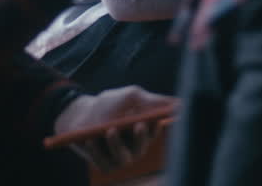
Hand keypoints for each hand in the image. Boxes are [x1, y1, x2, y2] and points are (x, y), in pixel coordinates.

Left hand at [50, 86, 178, 172]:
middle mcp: (136, 147)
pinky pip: (104, 163)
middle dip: (140, 138)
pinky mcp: (104, 164)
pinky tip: (90, 140)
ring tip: (110, 131)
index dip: (155, 127)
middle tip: (137, 125)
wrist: (82, 113)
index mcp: (145, 130)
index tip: (154, 119)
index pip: (155, 131)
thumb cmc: (111, 104)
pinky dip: (97, 152)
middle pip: (142, 147)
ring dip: (117, 146)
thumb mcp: (131, 97)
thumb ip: (153, 101)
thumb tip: (179, 103)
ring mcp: (120, 158)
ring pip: (123, 158)